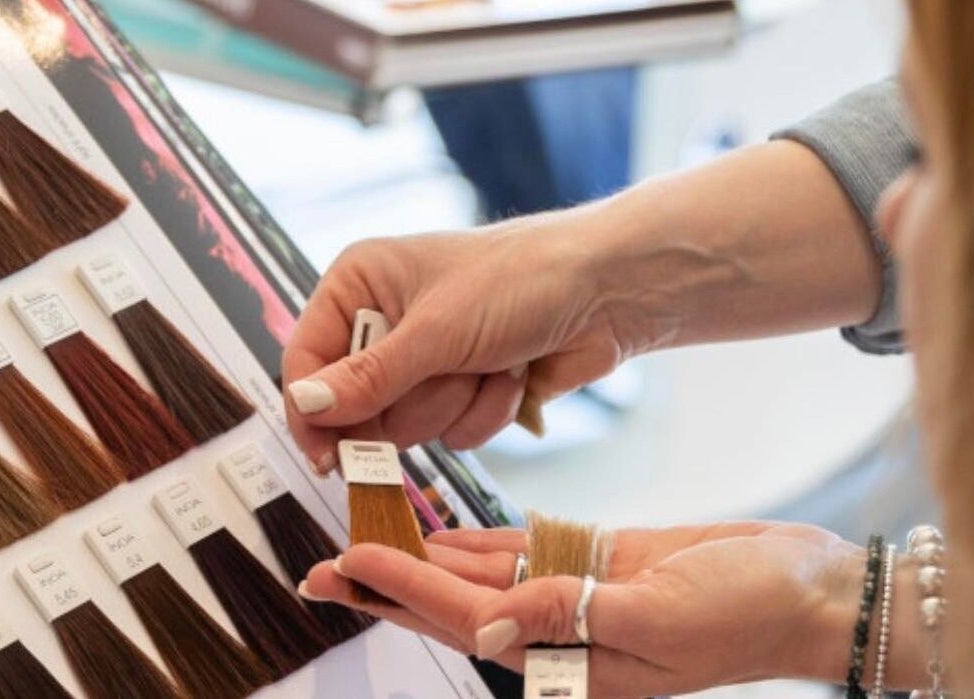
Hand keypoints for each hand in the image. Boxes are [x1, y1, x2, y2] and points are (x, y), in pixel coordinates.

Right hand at [282, 205, 631, 472]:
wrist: (607, 290)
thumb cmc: (520, 280)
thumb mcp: (435, 330)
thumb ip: (368, 378)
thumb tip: (305, 408)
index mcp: (362, 284)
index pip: (307, 360)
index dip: (314, 411)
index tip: (327, 458)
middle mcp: (389, 323)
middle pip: (359, 406)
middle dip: (413, 400)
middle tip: (448, 371)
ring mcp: (430, 360)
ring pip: (411, 427)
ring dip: (458, 402)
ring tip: (492, 359)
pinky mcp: (467, 388)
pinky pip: (455, 432)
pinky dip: (489, 410)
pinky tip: (514, 373)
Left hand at [303, 522, 865, 696]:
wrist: (799, 585)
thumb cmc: (744, 611)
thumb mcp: (658, 619)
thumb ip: (567, 618)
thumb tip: (486, 625)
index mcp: (570, 660)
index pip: (464, 620)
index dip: (401, 589)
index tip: (347, 562)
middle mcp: (559, 633)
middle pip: (453, 606)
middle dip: (386, 589)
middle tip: (322, 570)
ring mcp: (573, 596)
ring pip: (478, 576)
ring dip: (422, 562)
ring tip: (365, 548)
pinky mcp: (592, 564)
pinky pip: (520, 553)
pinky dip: (476, 544)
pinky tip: (440, 535)